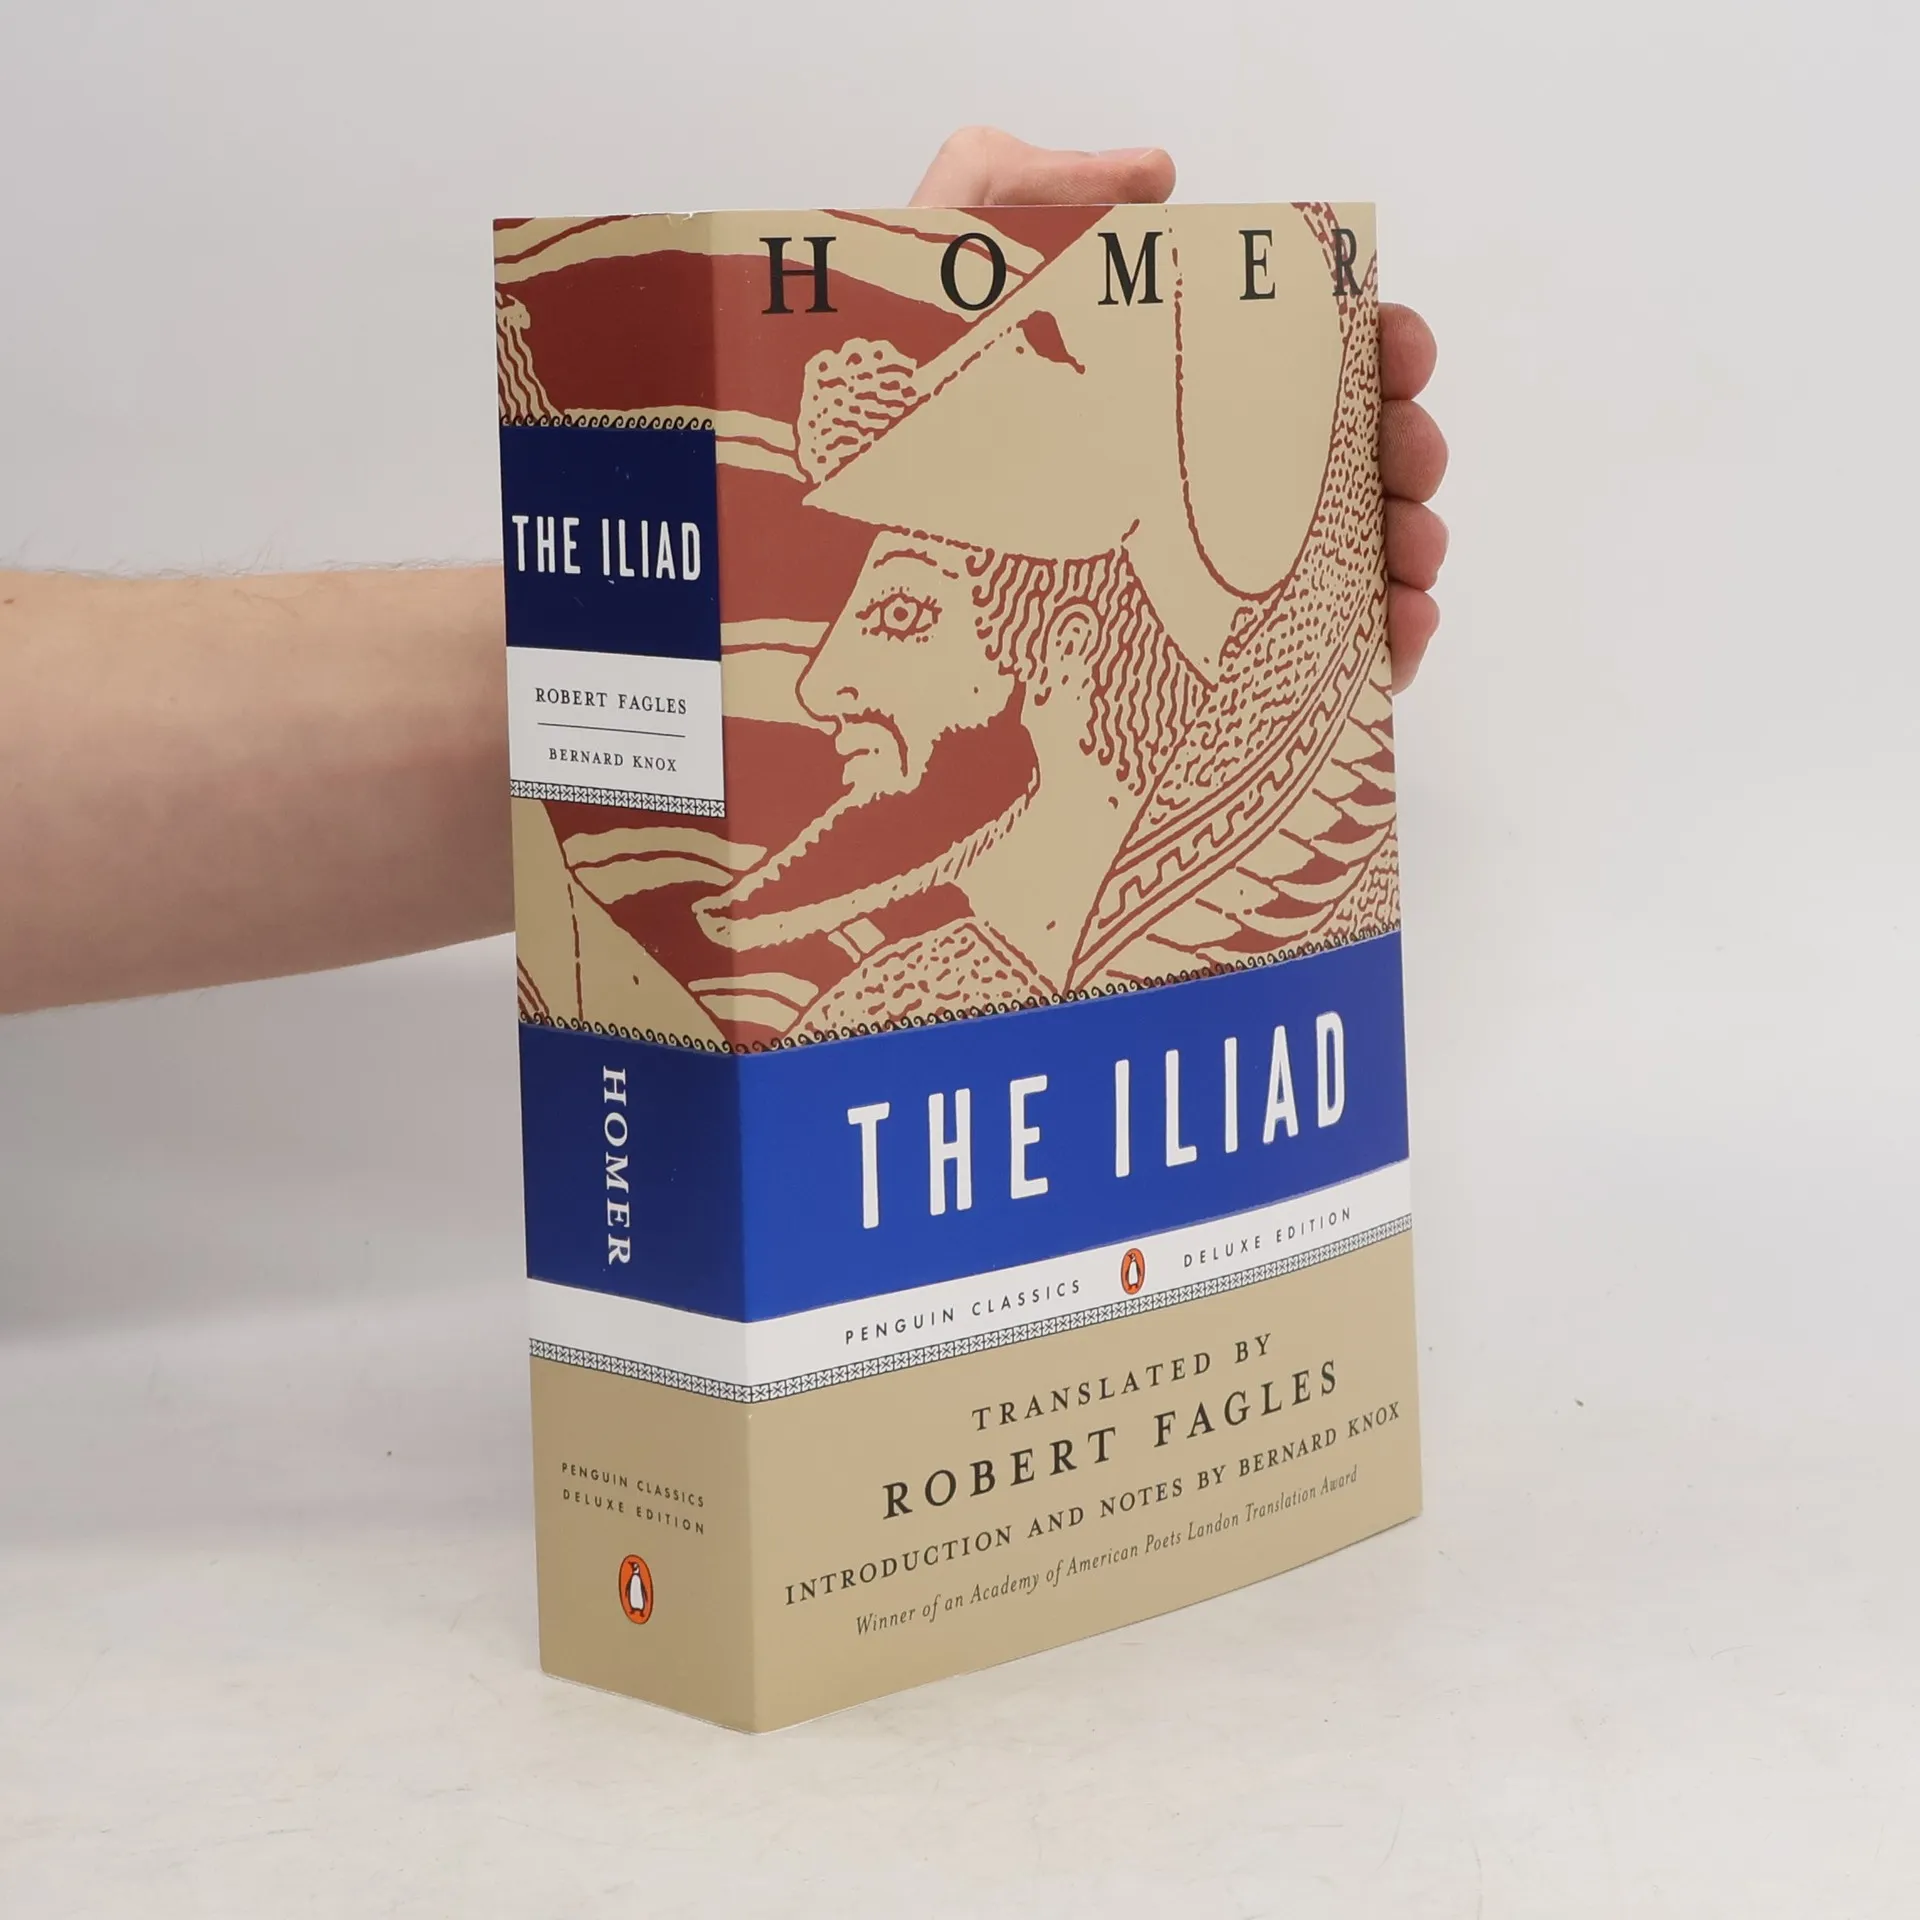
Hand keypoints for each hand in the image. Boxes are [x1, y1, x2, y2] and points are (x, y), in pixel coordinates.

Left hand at [913, 128, 1447, 691]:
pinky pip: (1310, 661)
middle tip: (1407, 460)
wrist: (818, 560)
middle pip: (1345, 458)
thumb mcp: (929, 280)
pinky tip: (1394, 631)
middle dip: (1406, 450)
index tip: (1395, 345)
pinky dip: (1377, 644)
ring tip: (1412, 556)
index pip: (1301, 356)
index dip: (1373, 341)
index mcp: (1161, 390)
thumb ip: (1018, 186)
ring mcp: (1200, 573)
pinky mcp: (1193, 668)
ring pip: (1346, 558)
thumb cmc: (876, 426)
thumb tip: (1161, 175)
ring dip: (1408, 548)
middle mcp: (1193, 479)